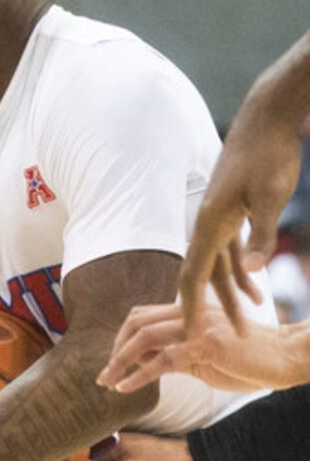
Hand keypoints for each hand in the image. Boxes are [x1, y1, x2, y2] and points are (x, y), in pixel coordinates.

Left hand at [99, 300, 309, 394]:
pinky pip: (162, 359)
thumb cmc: (248, 360)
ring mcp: (198, 327)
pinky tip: (125, 388)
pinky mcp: (207, 346)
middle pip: (137, 321)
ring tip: (107, 382)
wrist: (286, 357)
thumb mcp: (205, 356)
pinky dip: (138, 374)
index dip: (122, 338)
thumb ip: (176, 355)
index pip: (143, 316)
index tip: (112, 363)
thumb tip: (144, 364)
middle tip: (104, 375)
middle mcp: (191, 314)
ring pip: (144, 337)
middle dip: (115, 348)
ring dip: (119, 361)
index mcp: (190, 313)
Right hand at [180, 106, 301, 331]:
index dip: (191, 310)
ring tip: (245, 322)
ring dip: (229, 295)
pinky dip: (239, 273)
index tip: (189, 338)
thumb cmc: (269, 154)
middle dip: (210, 311)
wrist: (268, 118)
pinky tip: (254, 287)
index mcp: (211, 224)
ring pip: (217, 267)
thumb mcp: (270, 196)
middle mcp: (208, 225)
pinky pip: (229, 253)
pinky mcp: (232, 213)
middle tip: (219, 341)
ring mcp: (219, 219)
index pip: (194, 277)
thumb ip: (261, 236)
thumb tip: (253, 273)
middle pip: (202, 277)